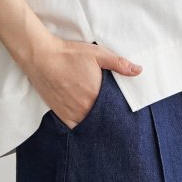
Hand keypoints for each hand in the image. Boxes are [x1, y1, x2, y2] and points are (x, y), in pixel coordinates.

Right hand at [25, 35, 142, 129]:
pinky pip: (74, 126)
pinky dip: (81, 125)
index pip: (114, 109)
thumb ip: (119, 64)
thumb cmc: (69, 54)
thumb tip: (139, 70)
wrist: (42, 57)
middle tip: (115, 116)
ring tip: (101, 118)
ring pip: (89, 124)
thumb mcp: (98, 54)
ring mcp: (71, 112)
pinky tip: (86, 121)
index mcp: (96, 94)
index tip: (125, 110)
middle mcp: (84, 107)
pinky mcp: (60, 113)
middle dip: (109, 116)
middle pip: (102, 118)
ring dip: (95, 121)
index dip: (120, 109)